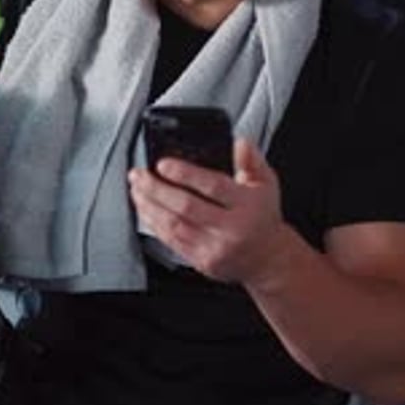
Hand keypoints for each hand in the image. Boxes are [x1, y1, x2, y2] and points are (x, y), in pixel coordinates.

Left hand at [128, 137, 284, 284]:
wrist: (267, 258)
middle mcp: (232, 228)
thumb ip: (251, 160)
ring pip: (174, 225)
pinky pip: (172, 241)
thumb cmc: (263, 216)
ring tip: (137, 189)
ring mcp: (215, 247)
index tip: (163, 164)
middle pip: (186, 207)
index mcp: (248, 205)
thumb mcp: (266, 183)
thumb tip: (240, 143)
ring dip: (150, 206)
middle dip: (156, 189)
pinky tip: (146, 210)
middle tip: (139, 175)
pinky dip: (154, 224)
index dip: (185, 174)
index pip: (213, 187)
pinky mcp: (202, 261)